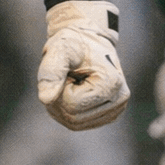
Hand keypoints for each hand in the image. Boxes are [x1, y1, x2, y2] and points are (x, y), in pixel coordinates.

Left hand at [36, 0, 129, 129]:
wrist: (88, 40)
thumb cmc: (74, 42)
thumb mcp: (61, 49)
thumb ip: (51, 71)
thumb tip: (45, 99)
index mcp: (111, 83)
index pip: (71, 104)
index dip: (59, 87)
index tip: (66, 70)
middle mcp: (119, 100)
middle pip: (73, 118)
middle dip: (58, 98)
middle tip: (63, 76)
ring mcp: (115, 110)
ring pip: (74, 123)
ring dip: (60, 105)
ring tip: (68, 82)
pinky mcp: (108, 115)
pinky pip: (78, 123)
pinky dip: (67, 110)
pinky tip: (71, 91)